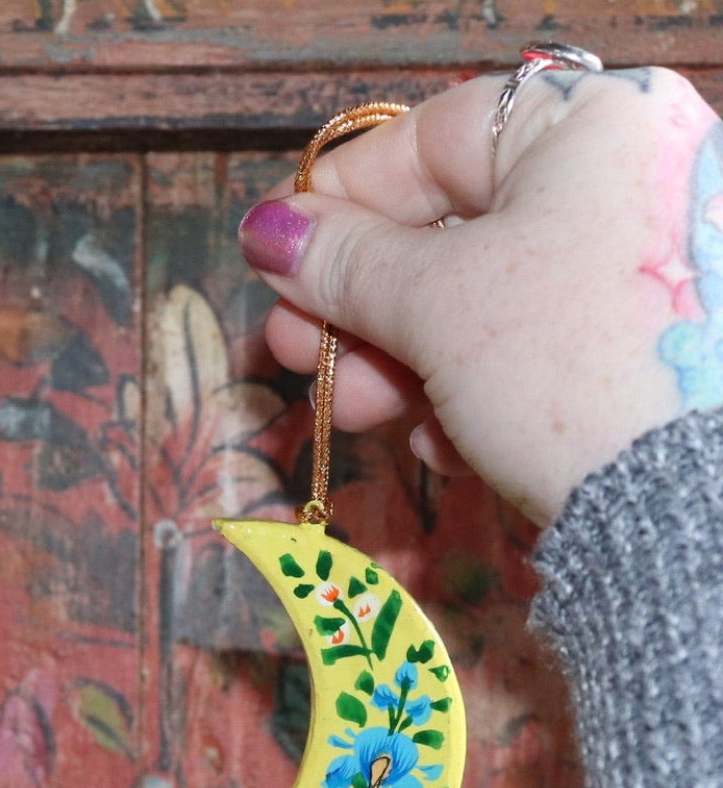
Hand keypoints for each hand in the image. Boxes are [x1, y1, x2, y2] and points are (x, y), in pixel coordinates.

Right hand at [238, 67, 721, 525]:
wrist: (683, 497)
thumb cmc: (563, 361)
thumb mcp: (435, 304)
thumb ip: (343, 264)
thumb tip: (267, 233)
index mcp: (589, 130)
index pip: (431, 141)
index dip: (337, 201)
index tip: (271, 252)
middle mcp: (621, 184)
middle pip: (444, 234)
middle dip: (356, 309)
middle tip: (290, 353)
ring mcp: (630, 273)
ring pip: (473, 307)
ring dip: (394, 366)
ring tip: (355, 414)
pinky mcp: (629, 353)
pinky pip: (520, 356)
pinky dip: (463, 397)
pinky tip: (441, 445)